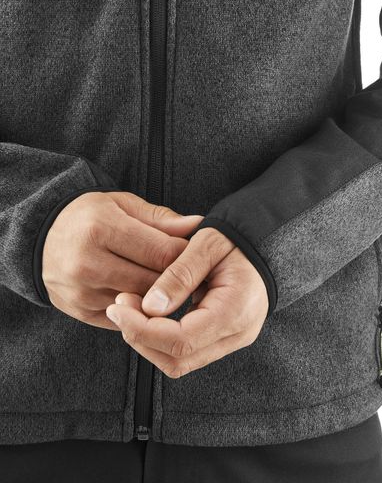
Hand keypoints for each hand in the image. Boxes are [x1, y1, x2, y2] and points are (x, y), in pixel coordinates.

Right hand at [43, 191, 201, 328]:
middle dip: (177, 278)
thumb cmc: (90, 216)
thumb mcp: (123, 205)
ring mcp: (81, 292)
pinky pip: (126, 318)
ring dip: (161, 296)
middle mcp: (87, 263)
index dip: (187, 255)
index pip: (162, 252)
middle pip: (154, 282)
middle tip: (192, 271)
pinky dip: (141, 308)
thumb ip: (162, 218)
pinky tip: (147, 296)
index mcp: (101, 228)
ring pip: (142, 304)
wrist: (41, 237)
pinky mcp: (80, 312)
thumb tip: (199, 225)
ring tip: (170, 281)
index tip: (197, 253)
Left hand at [106, 227, 268, 377]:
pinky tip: (149, 315)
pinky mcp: (223, 338)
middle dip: (140, 338)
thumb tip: (149, 307)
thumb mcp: (208, 244)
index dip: (143, 329)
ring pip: (180, 362)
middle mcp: (237, 334)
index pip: (182, 340)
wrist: (265, 245)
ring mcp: (232, 340)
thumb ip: (179, 274)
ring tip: (130, 309)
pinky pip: (187, 352)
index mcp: (235, 310)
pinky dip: (161, 338)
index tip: (119, 307)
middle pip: (178, 360)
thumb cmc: (238, 240)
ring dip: (148, 341)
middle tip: (119, 307)